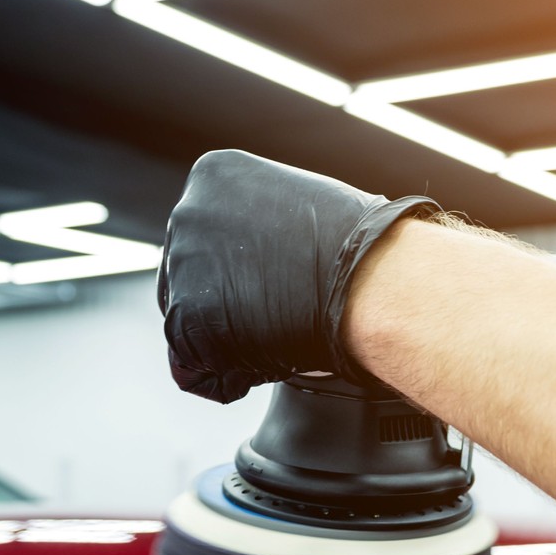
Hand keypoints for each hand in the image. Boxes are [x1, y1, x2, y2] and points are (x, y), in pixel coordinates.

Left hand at [157, 149, 436, 401]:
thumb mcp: (296, 211)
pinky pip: (194, 370)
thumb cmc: (358, 249)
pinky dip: (230, 378)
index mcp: (212, 176)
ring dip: (231, 343)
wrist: (373, 281)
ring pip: (188, 328)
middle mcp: (187, 212)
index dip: (242, 277)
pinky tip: (271, 358)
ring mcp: (182, 263)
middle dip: (228, 310)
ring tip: (282, 331)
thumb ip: (258, 227)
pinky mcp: (187, 317)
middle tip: (280, 314)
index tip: (276, 285)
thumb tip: (250, 263)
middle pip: (187, 283)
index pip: (202, 242)